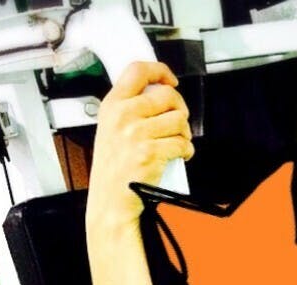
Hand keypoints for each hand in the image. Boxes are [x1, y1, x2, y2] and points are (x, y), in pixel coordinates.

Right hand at [87, 61, 193, 224]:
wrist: (110, 202)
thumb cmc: (112, 171)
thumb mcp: (109, 130)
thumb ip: (128, 110)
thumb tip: (157, 96)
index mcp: (112, 106)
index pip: (138, 71)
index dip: (160, 71)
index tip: (170, 80)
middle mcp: (124, 116)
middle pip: (167, 95)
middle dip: (180, 108)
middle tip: (179, 121)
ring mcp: (137, 134)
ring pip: (179, 119)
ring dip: (184, 132)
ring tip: (178, 142)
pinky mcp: (151, 153)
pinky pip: (182, 143)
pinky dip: (186, 150)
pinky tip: (180, 155)